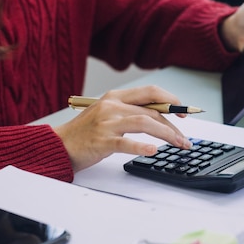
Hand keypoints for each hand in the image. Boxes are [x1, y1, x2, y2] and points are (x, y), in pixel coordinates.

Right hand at [53, 86, 191, 171]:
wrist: (60, 145)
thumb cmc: (85, 132)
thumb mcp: (107, 114)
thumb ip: (129, 112)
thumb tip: (159, 116)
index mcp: (114, 97)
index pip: (150, 92)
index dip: (171, 100)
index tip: (183, 112)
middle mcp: (111, 106)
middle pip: (152, 111)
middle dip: (173, 126)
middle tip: (183, 140)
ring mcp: (106, 123)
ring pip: (145, 123)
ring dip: (166, 134)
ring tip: (178, 144)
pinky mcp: (101, 141)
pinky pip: (125, 143)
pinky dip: (141, 147)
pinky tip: (153, 151)